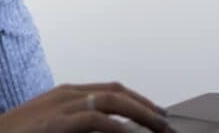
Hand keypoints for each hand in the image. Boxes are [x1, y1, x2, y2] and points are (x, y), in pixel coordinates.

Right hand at [0, 82, 171, 132]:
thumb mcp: (53, 125)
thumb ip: (77, 125)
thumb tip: (108, 130)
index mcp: (67, 93)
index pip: (112, 90)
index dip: (138, 100)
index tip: (156, 113)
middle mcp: (68, 94)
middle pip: (117, 92)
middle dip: (146, 106)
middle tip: (166, 123)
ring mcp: (63, 105)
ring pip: (113, 101)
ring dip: (141, 114)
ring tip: (159, 128)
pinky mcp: (58, 121)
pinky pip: (97, 119)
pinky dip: (118, 126)